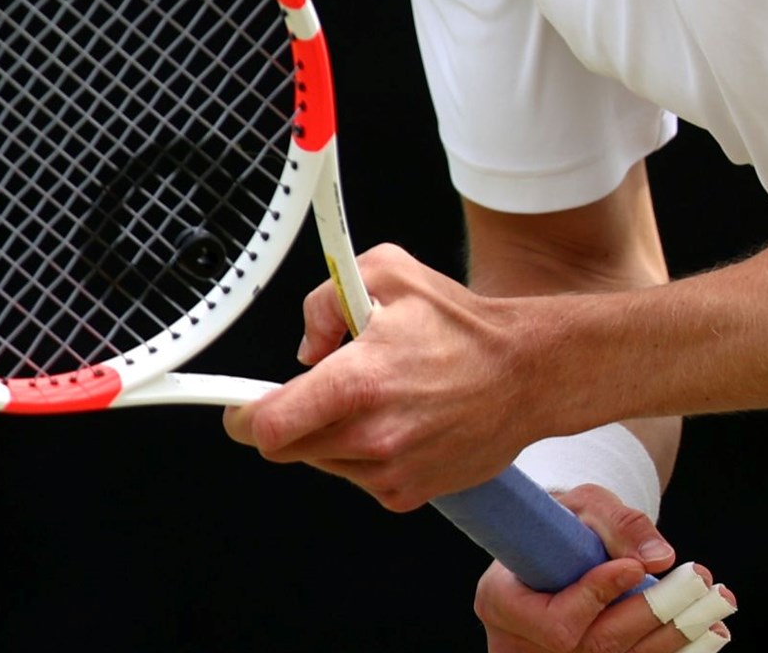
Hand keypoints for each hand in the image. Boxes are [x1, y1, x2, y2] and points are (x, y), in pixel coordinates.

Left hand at [219, 242, 540, 508]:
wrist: (527, 374)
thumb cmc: (463, 326)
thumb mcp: (387, 273)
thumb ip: (325, 299)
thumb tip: (305, 347)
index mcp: (358, 382)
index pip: (268, 426)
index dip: (243, 417)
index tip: (240, 408)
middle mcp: (370, 434)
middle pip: (287, 448)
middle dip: (292, 419)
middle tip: (321, 391)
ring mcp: (388, 470)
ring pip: (323, 462)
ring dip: (333, 435)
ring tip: (379, 398)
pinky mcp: (406, 494)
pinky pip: (359, 477)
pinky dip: (366, 454)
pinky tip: (401, 422)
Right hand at [475, 484, 735, 651]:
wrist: (556, 545)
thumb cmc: (564, 520)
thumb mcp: (584, 505)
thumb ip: (620, 526)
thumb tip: (659, 558)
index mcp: (501, 602)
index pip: (555, 621)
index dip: (595, 597)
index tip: (634, 568)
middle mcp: (520, 645)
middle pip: (595, 645)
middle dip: (653, 614)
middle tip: (700, 582)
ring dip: (673, 635)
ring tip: (716, 605)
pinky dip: (671, 649)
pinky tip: (708, 631)